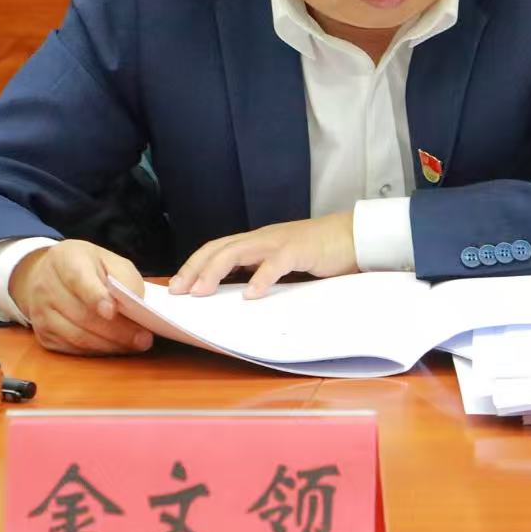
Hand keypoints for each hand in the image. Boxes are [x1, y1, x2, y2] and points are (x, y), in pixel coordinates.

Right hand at [10, 240, 151, 355]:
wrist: (49, 275)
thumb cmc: (87, 267)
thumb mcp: (108, 260)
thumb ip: (124, 276)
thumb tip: (135, 302)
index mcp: (64, 259)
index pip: (77, 279)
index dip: (94, 296)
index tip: (112, 311)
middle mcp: (46, 286)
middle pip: (81, 314)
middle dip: (116, 330)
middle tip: (143, 338)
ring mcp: (41, 313)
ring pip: (77, 337)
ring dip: (110, 344)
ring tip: (135, 344)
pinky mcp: (43, 335)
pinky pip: (72, 349)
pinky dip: (98, 351)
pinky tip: (116, 347)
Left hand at [169, 213, 357, 298]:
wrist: (353, 235)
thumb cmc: (318, 252)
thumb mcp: (282, 263)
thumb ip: (260, 272)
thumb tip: (237, 295)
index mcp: (256, 242)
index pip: (216, 249)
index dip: (194, 265)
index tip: (176, 286)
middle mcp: (261, 238)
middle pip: (218, 248)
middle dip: (194, 269)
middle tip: (178, 291)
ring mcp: (279, 242)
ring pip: (237, 252)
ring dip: (215, 272)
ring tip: (201, 292)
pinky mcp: (299, 250)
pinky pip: (275, 264)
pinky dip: (260, 278)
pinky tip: (250, 295)